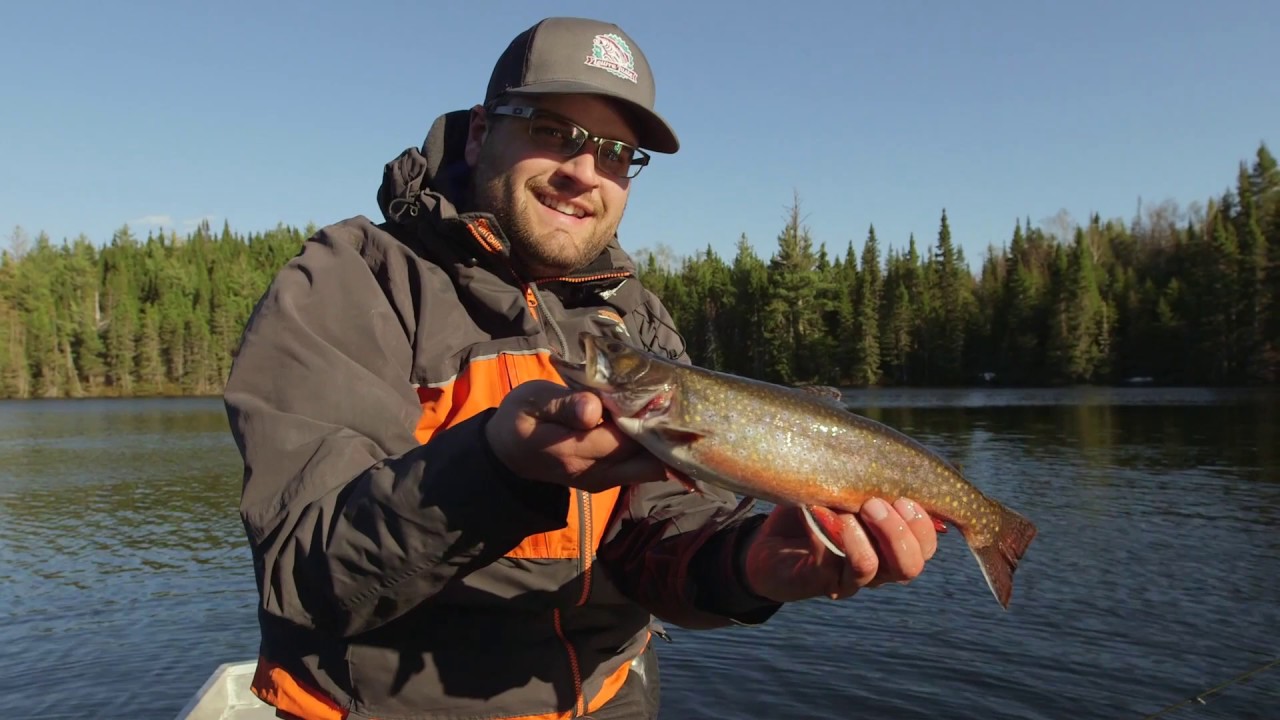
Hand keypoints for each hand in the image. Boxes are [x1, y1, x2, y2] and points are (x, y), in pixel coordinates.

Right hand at [485, 380, 667, 491]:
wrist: (509, 453)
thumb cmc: (521, 418)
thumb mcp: (531, 402)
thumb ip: (562, 405)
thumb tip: (592, 409)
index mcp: (571, 451)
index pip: (622, 439)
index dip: (646, 418)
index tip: (663, 392)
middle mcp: (592, 473)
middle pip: (645, 460)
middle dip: (667, 436)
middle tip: (682, 405)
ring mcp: (603, 481)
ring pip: (650, 469)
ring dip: (666, 445)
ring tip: (680, 415)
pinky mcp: (609, 480)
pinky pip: (643, 470)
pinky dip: (657, 450)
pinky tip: (667, 427)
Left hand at [741, 498, 937, 602]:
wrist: (767, 543)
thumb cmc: (815, 507)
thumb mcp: (847, 488)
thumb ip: (874, 481)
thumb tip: (899, 460)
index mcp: (892, 546)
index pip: (926, 547)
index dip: (923, 525)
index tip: (903, 497)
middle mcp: (878, 569)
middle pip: (909, 566)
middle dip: (898, 532)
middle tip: (873, 503)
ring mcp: (847, 578)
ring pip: (871, 569)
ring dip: (860, 535)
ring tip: (844, 511)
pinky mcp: (816, 581)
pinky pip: (827, 562)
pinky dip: (823, 532)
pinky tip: (813, 510)